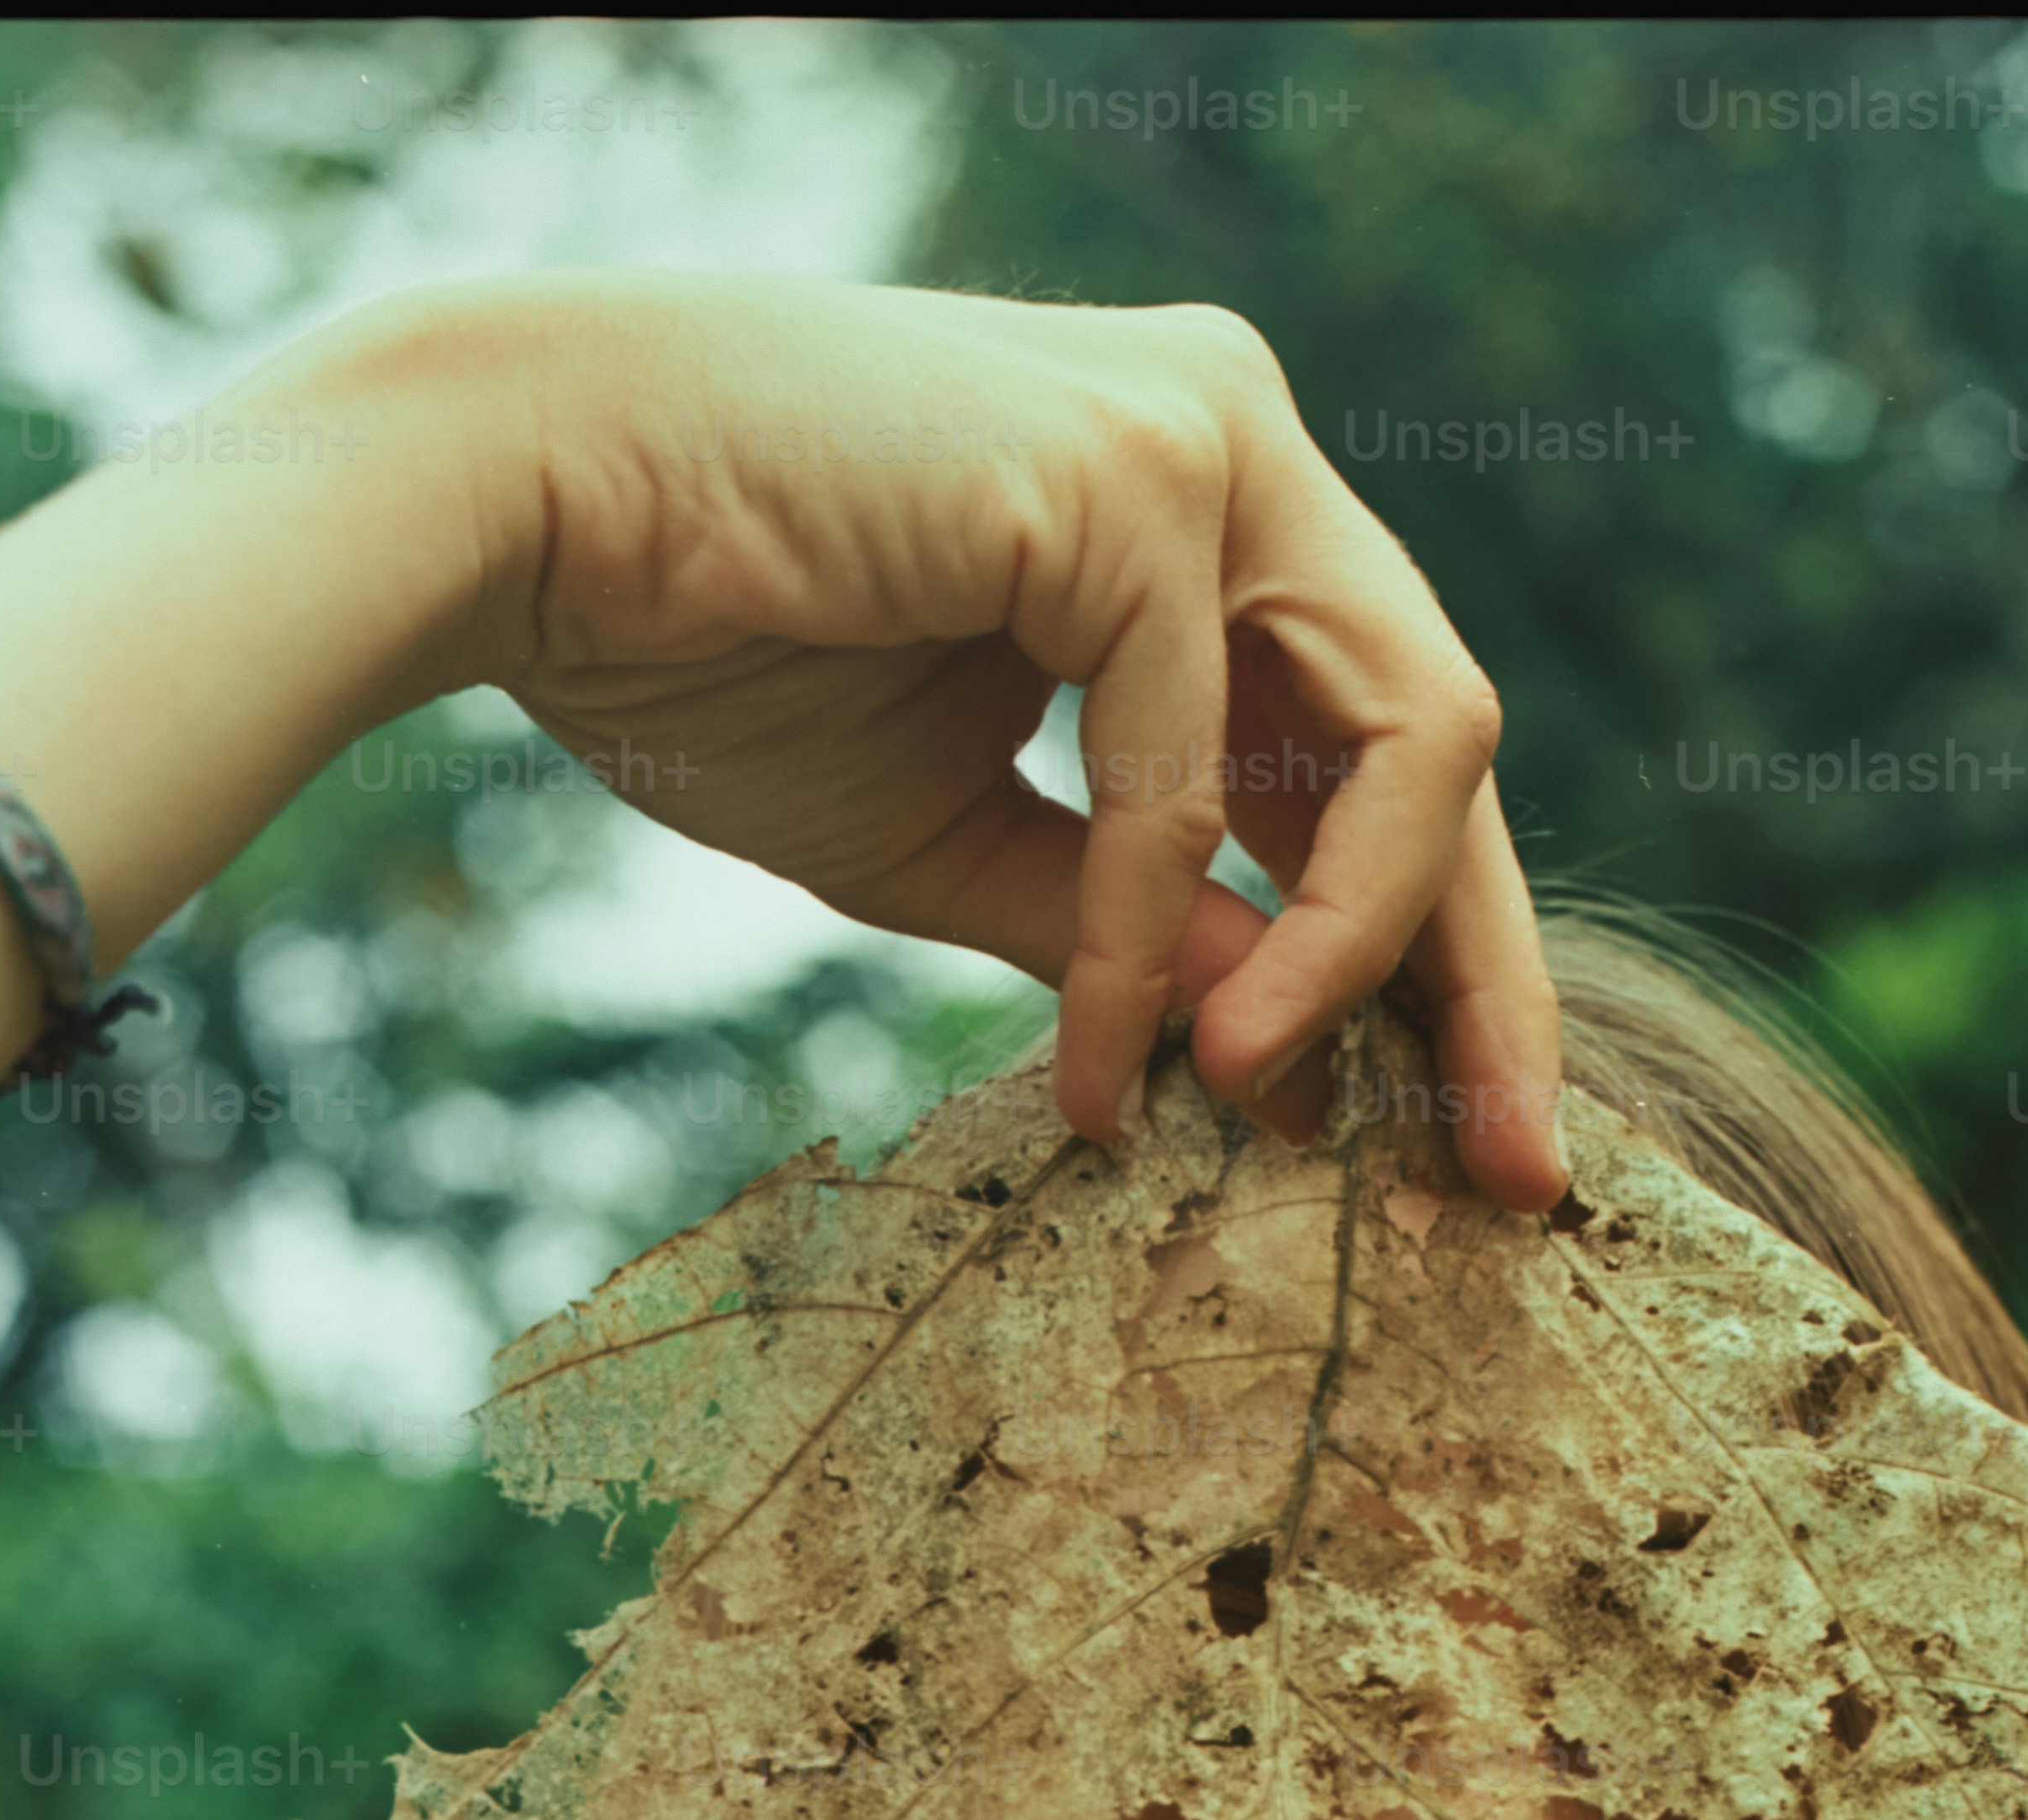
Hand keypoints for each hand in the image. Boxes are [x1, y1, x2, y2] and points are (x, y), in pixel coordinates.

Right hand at [394, 274, 1560, 1200]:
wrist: (514, 519)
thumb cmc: (717, 654)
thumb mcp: (975, 847)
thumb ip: (1145, 935)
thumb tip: (1291, 1064)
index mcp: (1212, 522)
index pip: (1391, 756)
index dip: (1452, 959)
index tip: (1492, 1145)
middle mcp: (1236, 446)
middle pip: (1446, 750)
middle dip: (1486, 982)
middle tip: (1513, 1177)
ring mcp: (1199, 434)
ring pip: (1397, 744)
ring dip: (1350, 960)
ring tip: (1259, 1114)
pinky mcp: (1126, 468)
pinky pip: (1197, 772)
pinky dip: (1156, 938)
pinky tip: (1108, 1062)